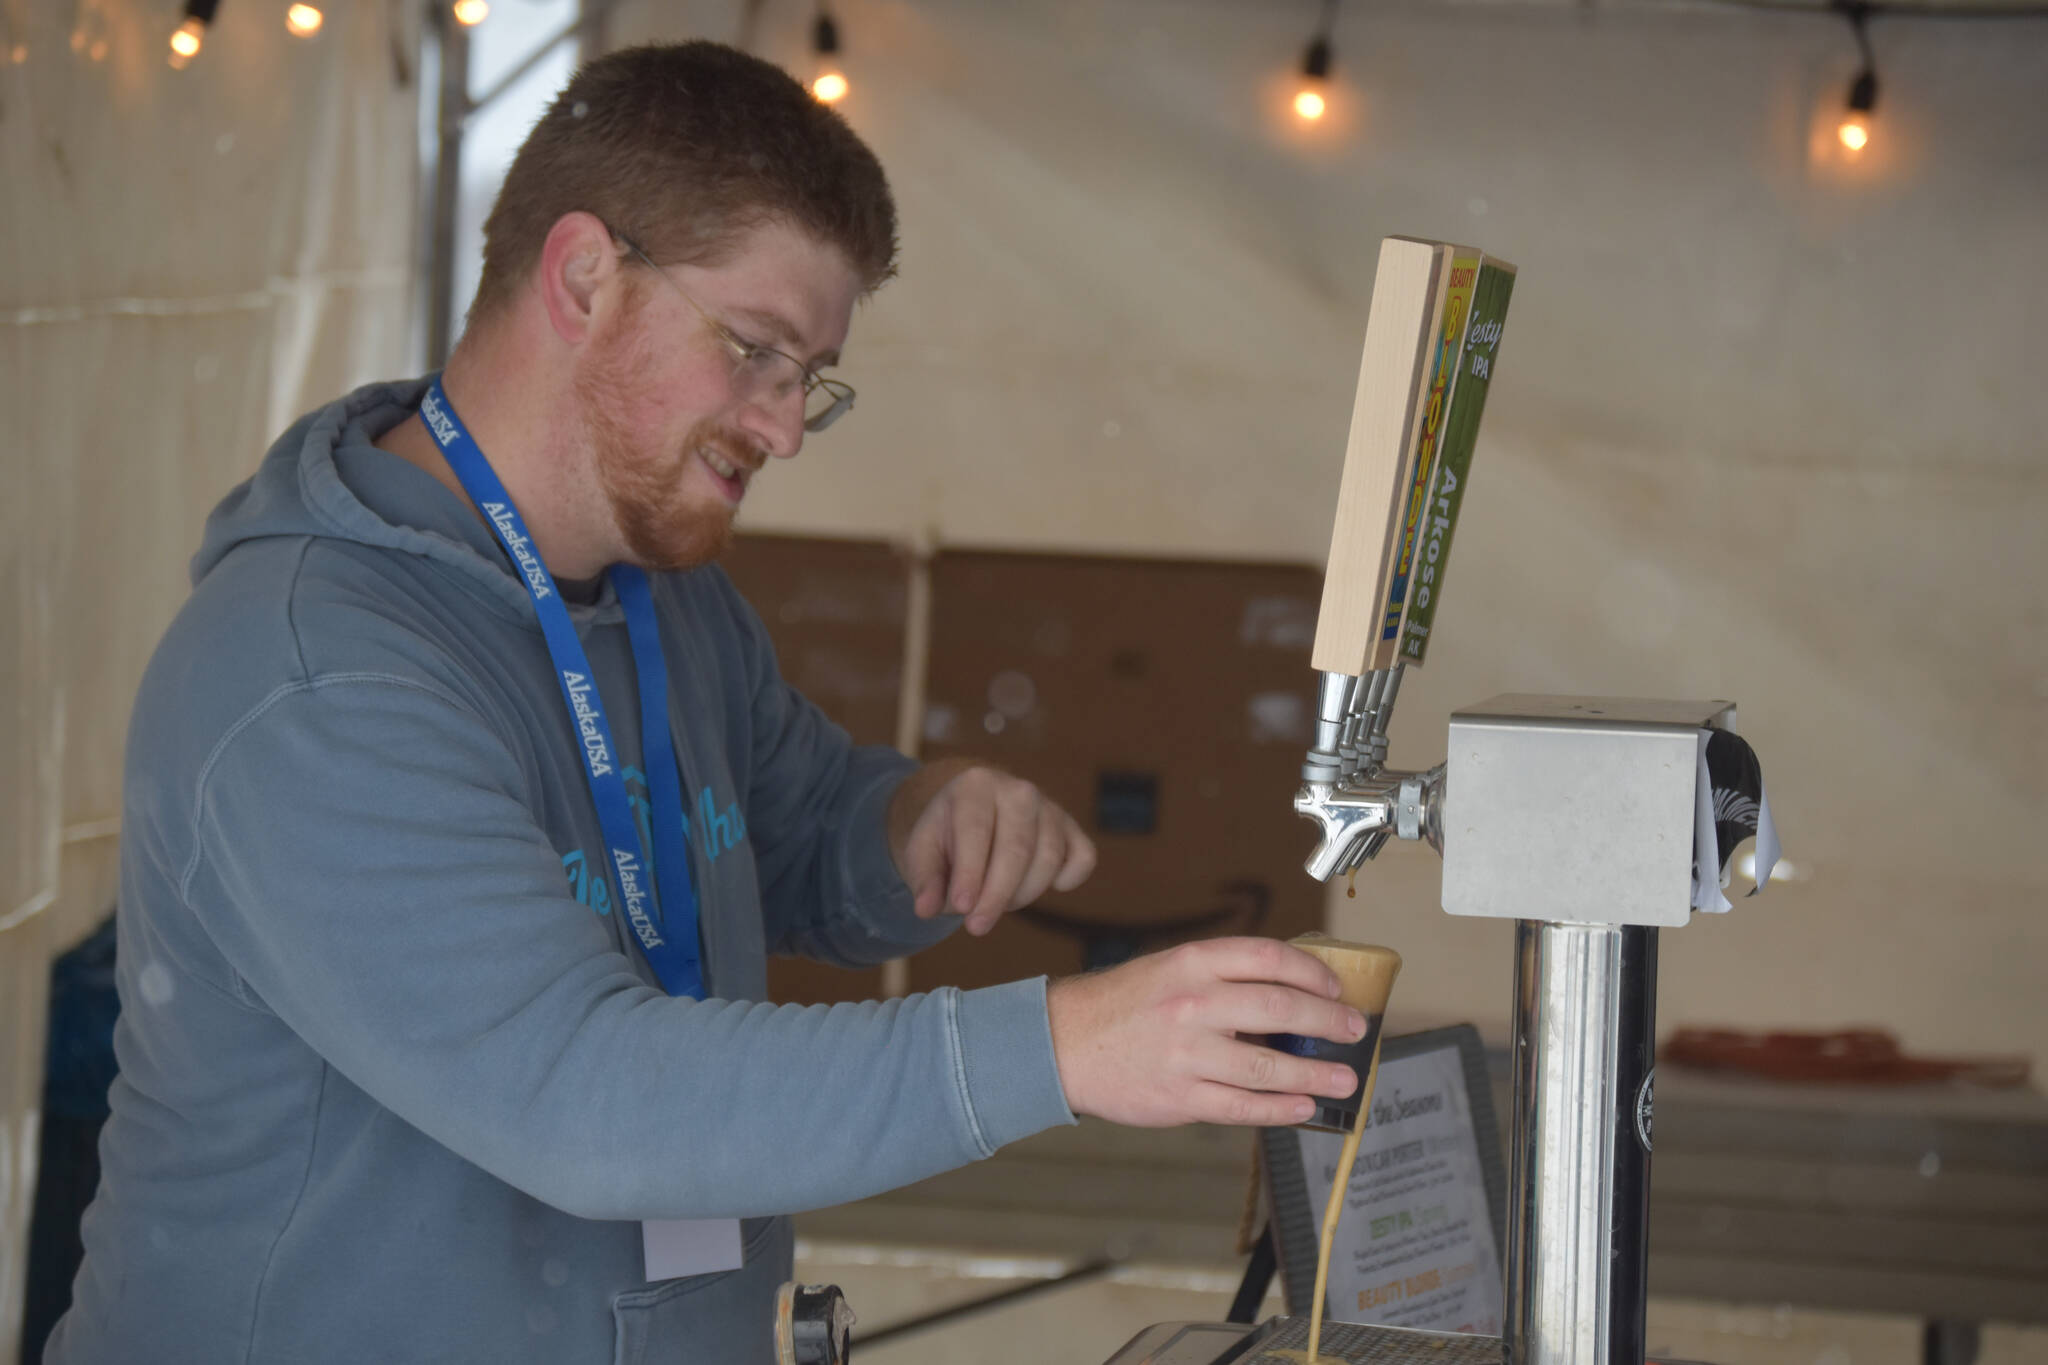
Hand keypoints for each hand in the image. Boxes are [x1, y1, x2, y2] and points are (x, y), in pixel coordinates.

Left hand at [888, 759, 1096, 934]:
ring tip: (995, 904)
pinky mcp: (1071, 827)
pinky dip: (1069, 878)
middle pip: (1017, 848)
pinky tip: (1047, 887)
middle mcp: (1018, 790)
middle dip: (997, 894)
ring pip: (1050, 857)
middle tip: (976, 927)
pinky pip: (1083, 857)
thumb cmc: (947, 836)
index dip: (970, 873)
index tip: (961, 908)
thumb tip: (926, 909)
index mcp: (975, 785)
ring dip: (1024, 893)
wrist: (974, 816)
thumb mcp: (923, 852)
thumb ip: (924, 880)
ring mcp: (1050, 807)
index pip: (976, 831)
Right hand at [1044, 937, 1366, 1126]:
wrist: (1062, 1044)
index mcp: (1193, 962)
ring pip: (1268, 1068)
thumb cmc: (1123, 1005)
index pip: (1269, 958)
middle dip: (1328, 1022)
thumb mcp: (1170, 969)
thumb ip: (1223, 978)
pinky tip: (1303, 1107)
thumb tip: (1291, 996)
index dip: (1312, 972)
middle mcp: (1193, 1003)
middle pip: (1280, 1009)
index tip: (1336, 987)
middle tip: (1355, 1030)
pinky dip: (1280, 1109)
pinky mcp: (1180, 1098)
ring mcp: (1187, 1054)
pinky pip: (1243, 1107)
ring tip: (1344, 1079)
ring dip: (1316, 1075)